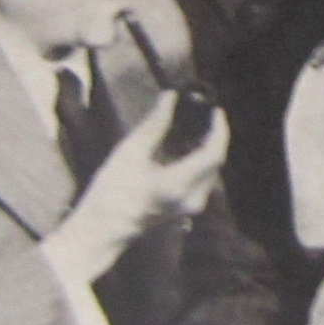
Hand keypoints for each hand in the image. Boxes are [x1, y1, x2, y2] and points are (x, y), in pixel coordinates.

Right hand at [43, 91, 227, 285]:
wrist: (104, 227)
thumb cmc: (112, 190)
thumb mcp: (131, 151)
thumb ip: (155, 124)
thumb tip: (170, 97)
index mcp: (178, 184)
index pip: (214, 154)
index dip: (219, 130)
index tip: (215, 111)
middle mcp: (191, 199)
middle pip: (215, 161)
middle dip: (213, 137)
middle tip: (204, 116)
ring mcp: (191, 207)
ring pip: (211, 171)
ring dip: (207, 149)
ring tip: (193, 129)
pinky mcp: (187, 210)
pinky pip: (203, 180)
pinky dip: (199, 162)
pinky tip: (185, 150)